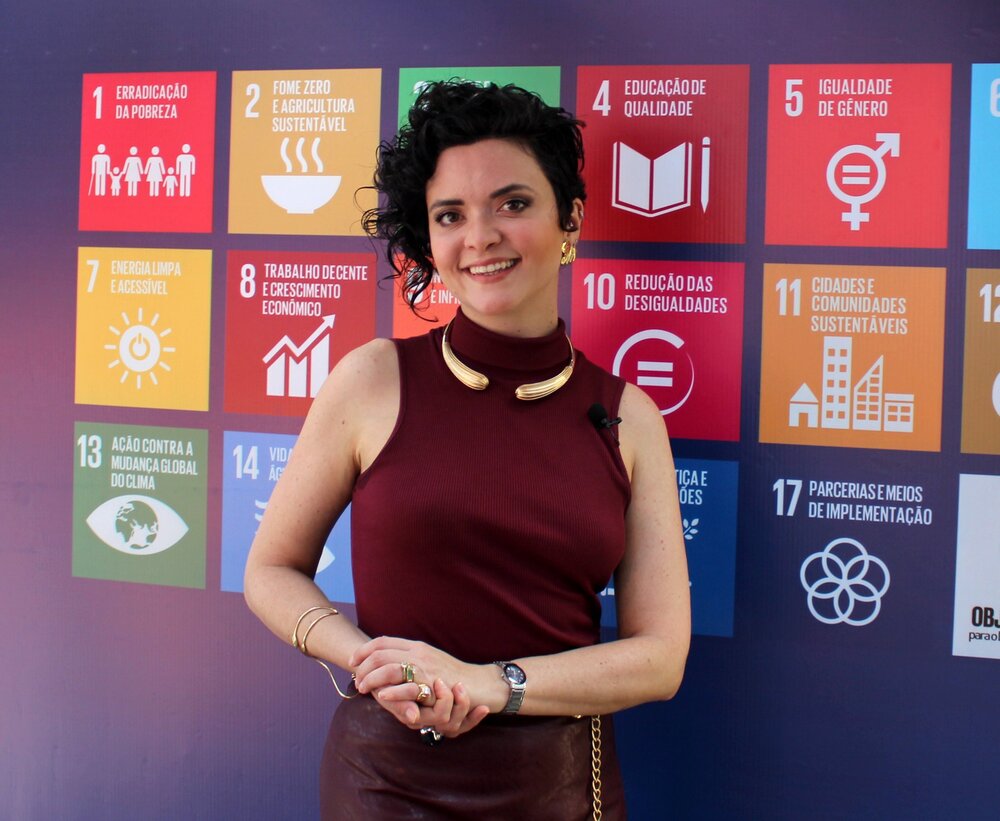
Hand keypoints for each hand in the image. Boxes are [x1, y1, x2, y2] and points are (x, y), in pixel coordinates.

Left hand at [351, 637, 492, 736]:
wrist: (480, 683)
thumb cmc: (454, 676)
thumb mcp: (431, 662)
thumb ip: (412, 660)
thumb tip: (392, 663)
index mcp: (416, 646)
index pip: (383, 641)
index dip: (364, 651)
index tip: (353, 661)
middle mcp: (418, 653)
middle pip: (380, 653)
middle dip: (363, 667)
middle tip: (356, 680)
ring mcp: (425, 667)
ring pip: (388, 667)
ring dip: (371, 678)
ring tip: (364, 689)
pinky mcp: (432, 684)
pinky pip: (406, 685)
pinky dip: (391, 690)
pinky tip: (381, 696)